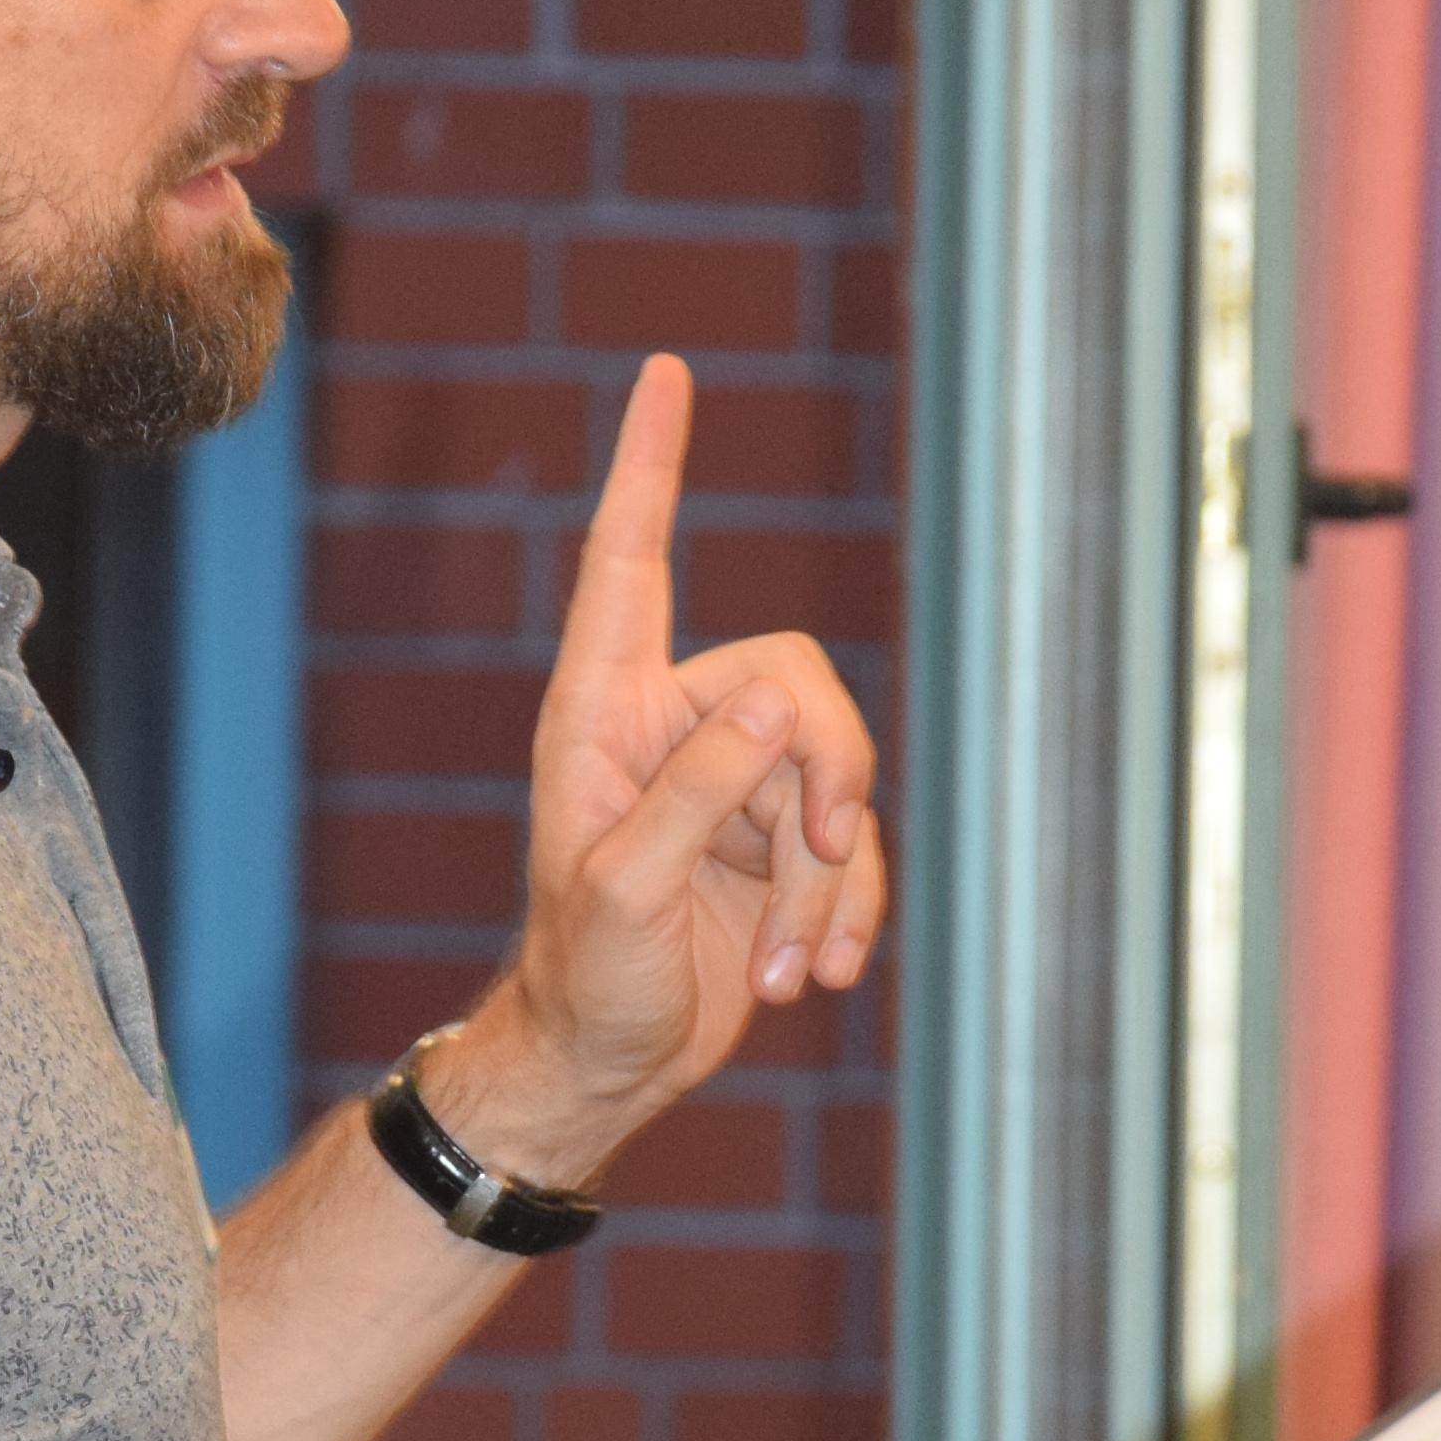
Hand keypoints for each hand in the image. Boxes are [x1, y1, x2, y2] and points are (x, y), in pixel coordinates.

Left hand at [479, 357, 888, 1170]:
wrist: (609, 1068)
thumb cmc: (586, 978)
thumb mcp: (626, 892)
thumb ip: (697, 794)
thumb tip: (778, 707)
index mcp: (604, 710)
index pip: (630, 561)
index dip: (651, 467)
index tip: (666, 372)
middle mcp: (672, 727)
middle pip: (796, 684)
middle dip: (826, 776)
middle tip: (820, 855)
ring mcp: (733, 785)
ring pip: (837, 776)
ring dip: (831, 881)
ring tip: (792, 968)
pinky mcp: (780, 846)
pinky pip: (854, 845)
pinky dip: (848, 913)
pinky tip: (813, 978)